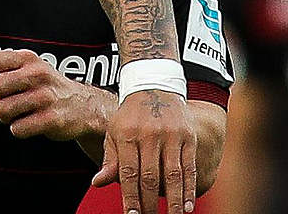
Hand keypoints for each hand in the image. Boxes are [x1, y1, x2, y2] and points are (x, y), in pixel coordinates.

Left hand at [0, 49, 113, 142]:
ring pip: (2, 110)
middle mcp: (38, 74)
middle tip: (4, 102)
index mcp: (29, 59)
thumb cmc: (48, 88)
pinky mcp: (51, 119)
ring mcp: (45, 97)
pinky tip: (30, 124)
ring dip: (5, 117)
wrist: (85, 106)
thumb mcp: (27, 74)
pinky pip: (17, 129)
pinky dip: (18, 129)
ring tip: (18, 114)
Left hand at [92, 89, 196, 213]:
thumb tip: (97, 183)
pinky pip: (189, 167)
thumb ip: (110, 160)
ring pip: (173, 175)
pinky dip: (189, 188)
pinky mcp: (188, 136)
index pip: (128, 172)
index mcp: (127, 134)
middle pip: (150, 176)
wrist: (154, 87)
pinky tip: (187, 205)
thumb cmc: (130, 115)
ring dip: (174, 201)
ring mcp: (171, 135)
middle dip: (150, 203)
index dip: (130, 196)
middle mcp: (149, 135)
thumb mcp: (114, 132)